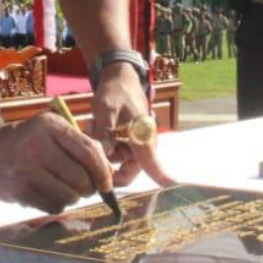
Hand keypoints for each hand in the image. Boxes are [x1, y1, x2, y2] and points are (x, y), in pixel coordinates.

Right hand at [0, 114, 113, 212]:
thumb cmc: (24, 142)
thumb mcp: (49, 131)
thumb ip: (79, 144)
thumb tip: (108, 171)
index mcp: (50, 125)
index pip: (88, 151)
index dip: (103, 171)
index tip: (107, 183)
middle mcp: (36, 144)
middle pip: (80, 177)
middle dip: (88, 188)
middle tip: (83, 187)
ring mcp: (25, 169)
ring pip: (68, 195)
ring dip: (73, 198)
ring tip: (64, 189)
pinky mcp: (18, 190)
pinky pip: (53, 206)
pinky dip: (57, 205)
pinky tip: (49, 195)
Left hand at [89, 63, 173, 187]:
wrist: (118, 77)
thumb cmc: (115, 91)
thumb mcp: (105, 109)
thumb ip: (104, 133)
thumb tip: (103, 157)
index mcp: (142, 134)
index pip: (152, 160)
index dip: (160, 175)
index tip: (171, 185)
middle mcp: (142, 143)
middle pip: (128, 169)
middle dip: (107, 162)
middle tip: (91, 146)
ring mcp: (134, 143)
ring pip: (117, 160)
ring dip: (102, 148)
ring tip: (91, 124)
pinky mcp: (126, 141)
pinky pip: (114, 151)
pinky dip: (103, 142)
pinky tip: (94, 124)